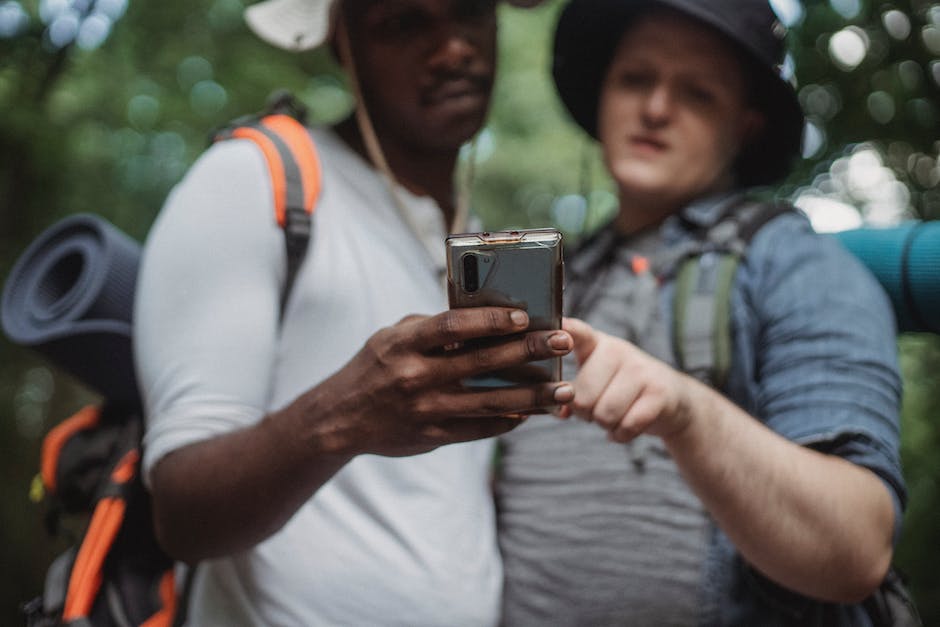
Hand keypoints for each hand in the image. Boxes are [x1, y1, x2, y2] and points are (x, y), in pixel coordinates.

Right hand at [296, 307, 573, 456]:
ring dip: (533, 396)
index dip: (491, 320)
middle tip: (562, 342)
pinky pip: (479, 429)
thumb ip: (432, 327)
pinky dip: (508, 421)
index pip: (453, 326)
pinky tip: (533, 413)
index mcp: (405, 344)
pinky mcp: (433, 436)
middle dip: (529, 350)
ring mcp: (426, 410)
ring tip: (565, 390)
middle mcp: (416, 376)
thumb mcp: (392, 336)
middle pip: (483, 362)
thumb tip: (482, 317)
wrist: (341, 419)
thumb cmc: (374, 367)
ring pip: (491, 401)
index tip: (525, 316)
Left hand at [559, 317, 691, 442]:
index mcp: (596, 344)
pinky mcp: (660, 392)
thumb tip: (561, 411)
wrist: (672, 400)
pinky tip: (627, 426)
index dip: (567, 330)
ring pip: (605, 415)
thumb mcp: (595, 382)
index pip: (579, 333)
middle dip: (586, 414)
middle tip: (599, 409)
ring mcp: (641, 369)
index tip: (559, 331)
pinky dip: (622, 435)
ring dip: (606, 426)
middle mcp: (618, 350)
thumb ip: (571, 393)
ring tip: (616, 415)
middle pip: (582, 397)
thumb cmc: (621, 392)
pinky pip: (627, 426)